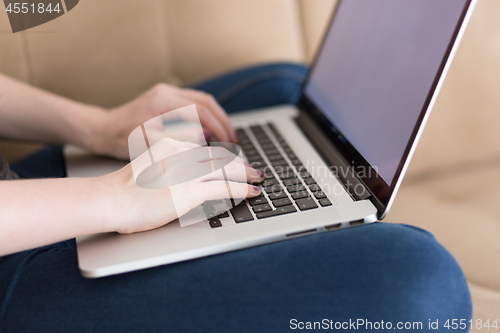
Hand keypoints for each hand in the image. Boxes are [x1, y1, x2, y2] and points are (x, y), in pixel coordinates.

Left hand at [92, 83, 236, 159]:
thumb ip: (180, 139)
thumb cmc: (121, 139)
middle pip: (206, 102)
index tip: (228, 142)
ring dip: (217, 117)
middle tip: (233, 139)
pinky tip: (212, 128)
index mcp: (163, 102)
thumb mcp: (150, 143)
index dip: (218, 127)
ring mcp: (166, 92)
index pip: (201, 110)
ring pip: (202, 100)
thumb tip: (206, 136)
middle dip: (223, 121)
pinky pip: (194, 102)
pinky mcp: (165, 97)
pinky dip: (207, 115)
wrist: (103, 129)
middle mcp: (166, 92)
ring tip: (227, 135)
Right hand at [105, 138, 262, 233]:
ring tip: (258, 180)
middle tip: (254, 169)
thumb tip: (183, 175)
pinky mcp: (191, 189)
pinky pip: (225, 188)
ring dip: (246, 176)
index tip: (234, 162)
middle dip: (241, 164)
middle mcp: (183, 153)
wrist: (110, 199)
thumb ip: (169, 165)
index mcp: (172, 144)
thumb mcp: (148, 167)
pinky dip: (241, 190)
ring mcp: (188, 171)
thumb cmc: (122, 189)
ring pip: (227, 170)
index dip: (224, 156)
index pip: (206, 149)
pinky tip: (251, 193)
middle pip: (220, 157)